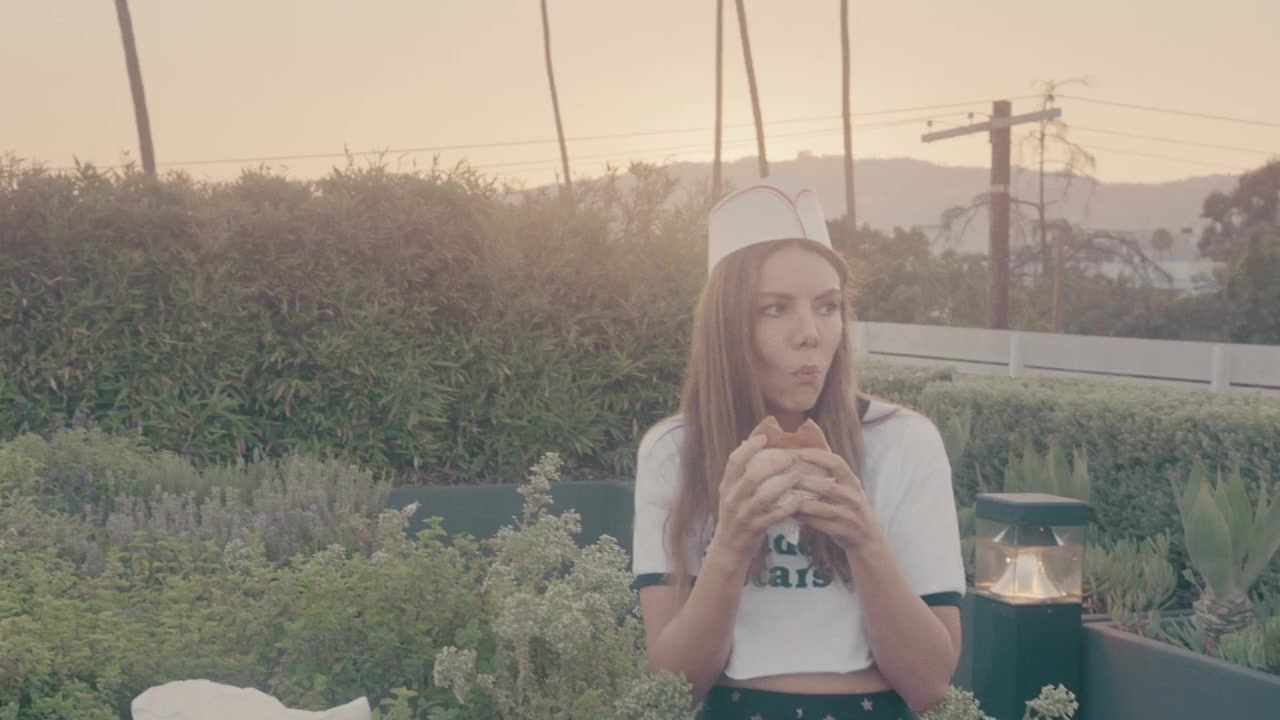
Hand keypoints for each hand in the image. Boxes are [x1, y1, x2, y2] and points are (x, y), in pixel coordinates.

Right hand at [710, 434, 809, 562]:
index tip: (764, 437)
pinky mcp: (754, 529)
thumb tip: (746, 445)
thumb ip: (738, 475)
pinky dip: (787, 508)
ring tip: (798, 476)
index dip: (749, 447)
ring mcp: (743, 515)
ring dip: (783, 484)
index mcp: (726, 487)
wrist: (728, 549)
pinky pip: (773, 517)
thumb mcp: (730, 495)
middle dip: (772, 464)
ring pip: (764, 496)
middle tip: (789, 457)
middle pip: (751, 476)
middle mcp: (732, 499)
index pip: (734, 461)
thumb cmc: (734, 518)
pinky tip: (799, 502)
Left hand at [789, 448, 884, 551]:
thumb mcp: (847, 489)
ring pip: (819, 506)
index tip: (797, 452)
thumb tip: (800, 460)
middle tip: (782, 474)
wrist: (868, 537)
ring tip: (781, 494)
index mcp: (853, 482)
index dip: (817, 456)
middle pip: (826, 485)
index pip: (837, 463)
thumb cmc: (850, 508)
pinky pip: (816, 523)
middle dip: (802, 479)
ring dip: (798, 501)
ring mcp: (847, 515)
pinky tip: (789, 512)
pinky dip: (801, 517)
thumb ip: (830, 476)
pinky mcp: (840, 530)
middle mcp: (852, 497)